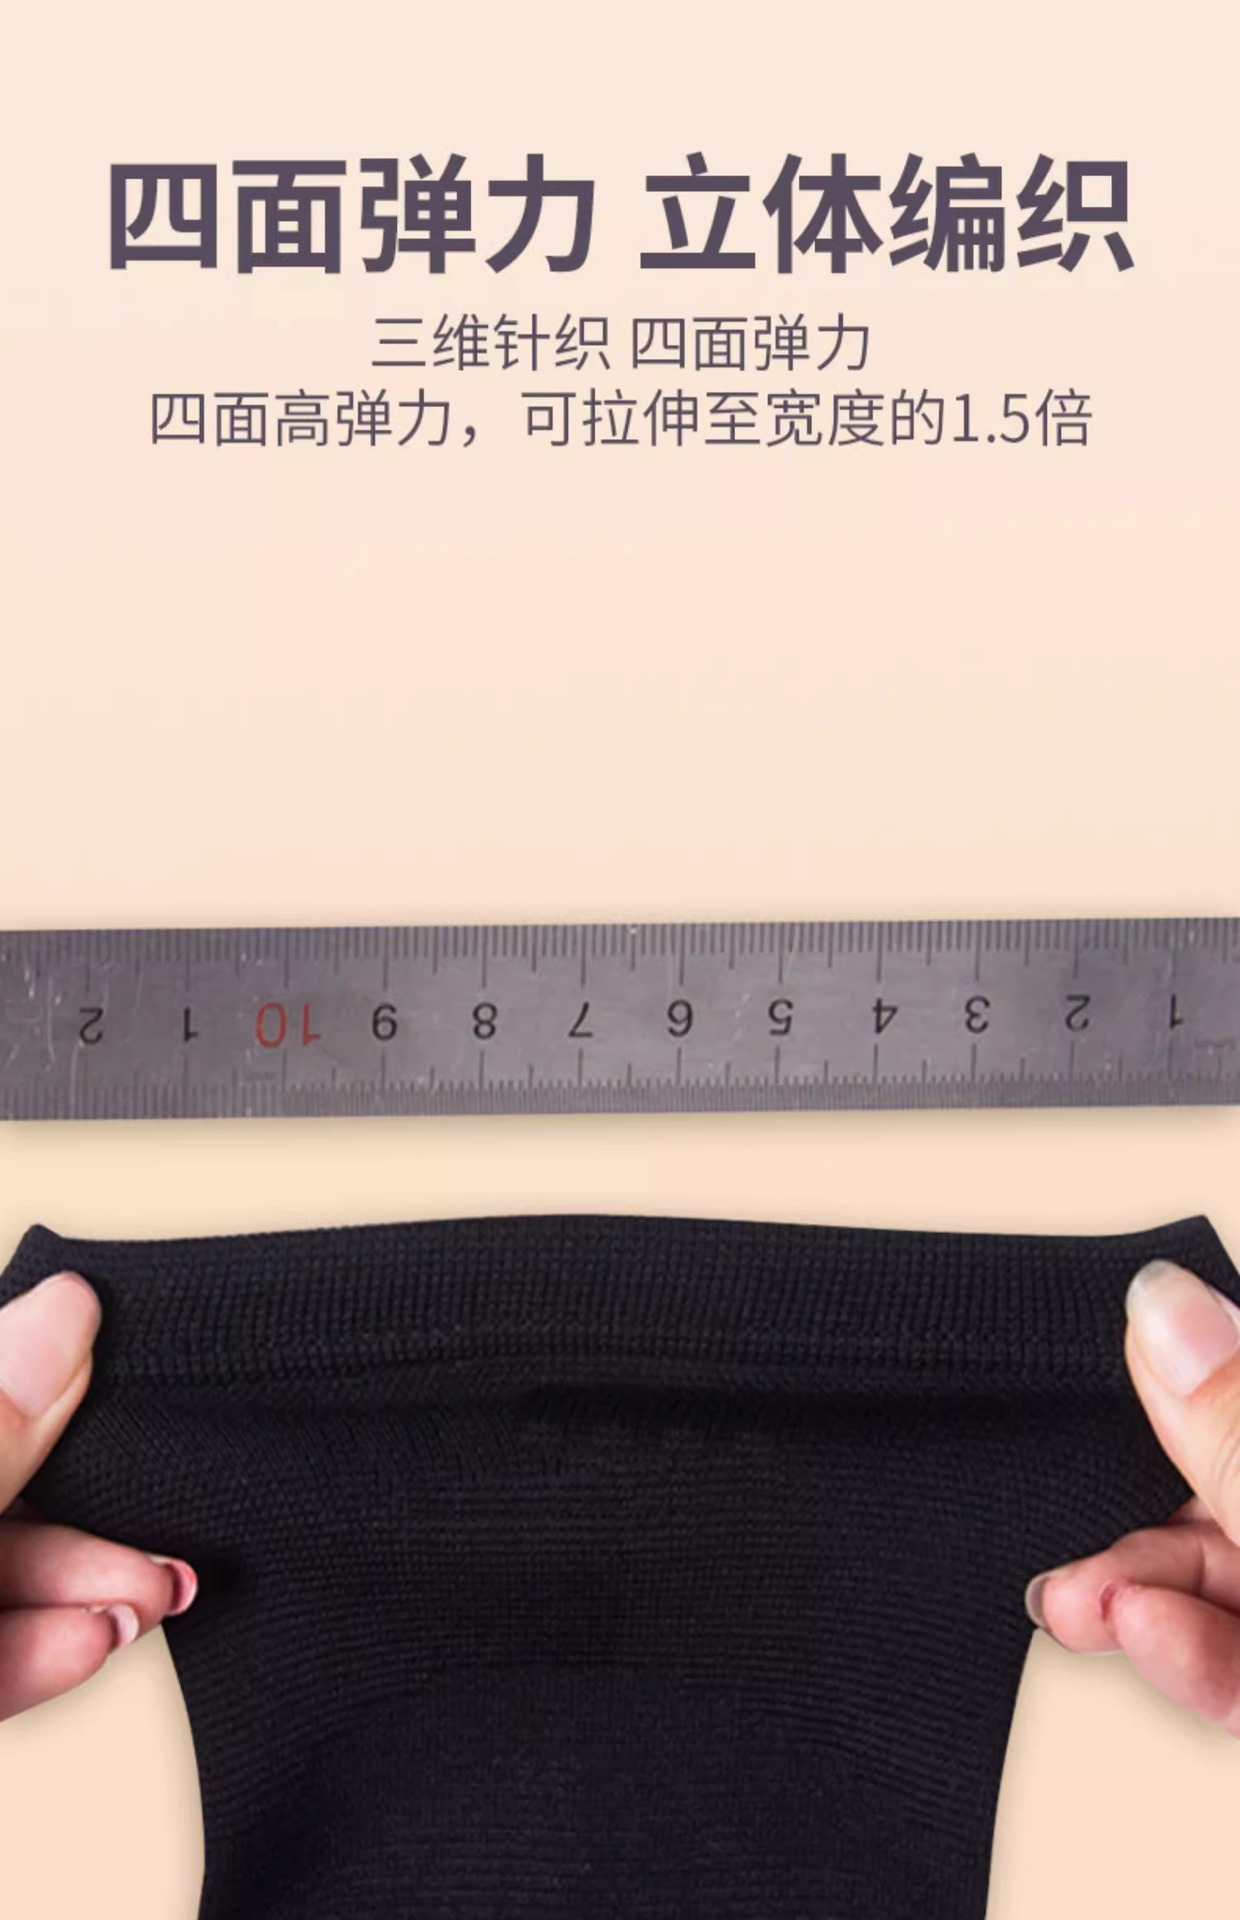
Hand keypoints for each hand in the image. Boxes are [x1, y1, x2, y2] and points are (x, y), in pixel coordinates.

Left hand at [0, 1270, 195, 1721]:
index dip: (51, 1379)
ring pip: (0, 1577)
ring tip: (151, 1597)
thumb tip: (67, 1308)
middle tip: (166, 1533)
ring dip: (87, 1592)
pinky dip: (37, 1656)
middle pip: (7, 1482)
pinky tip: (94, 1642)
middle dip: (92, 1516)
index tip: (133, 1368)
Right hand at [1026, 1257, 1239, 1733]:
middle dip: (1130, 1509)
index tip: (1090, 1367)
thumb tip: (1162, 1302)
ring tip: (1081, 1598)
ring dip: (1136, 1590)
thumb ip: (1236, 1427)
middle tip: (1061, 1527)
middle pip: (1217, 1472)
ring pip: (1217, 1576)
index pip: (1233, 1377)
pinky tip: (1140, 1632)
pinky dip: (1187, 1655)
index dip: (1174, 1369)